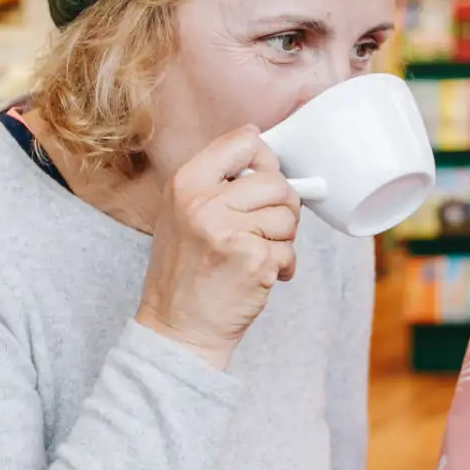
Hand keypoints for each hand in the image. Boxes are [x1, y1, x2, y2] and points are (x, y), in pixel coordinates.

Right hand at [136, 126, 300, 369]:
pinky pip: (291, 250)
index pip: (244, 141)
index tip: (263, 180)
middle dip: (283, 206)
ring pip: (289, 216)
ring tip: (257, 254)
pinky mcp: (253, 259)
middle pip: (276, 181)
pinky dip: (284, 266)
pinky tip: (261, 275)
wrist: (178, 328)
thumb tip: (272, 164)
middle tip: (266, 229)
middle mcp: (204, 202)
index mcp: (187, 183)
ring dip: (283, 239)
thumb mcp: (186, 213)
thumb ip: (221, 183)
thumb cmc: (188, 270)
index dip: (265, 161)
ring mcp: (229, 230)